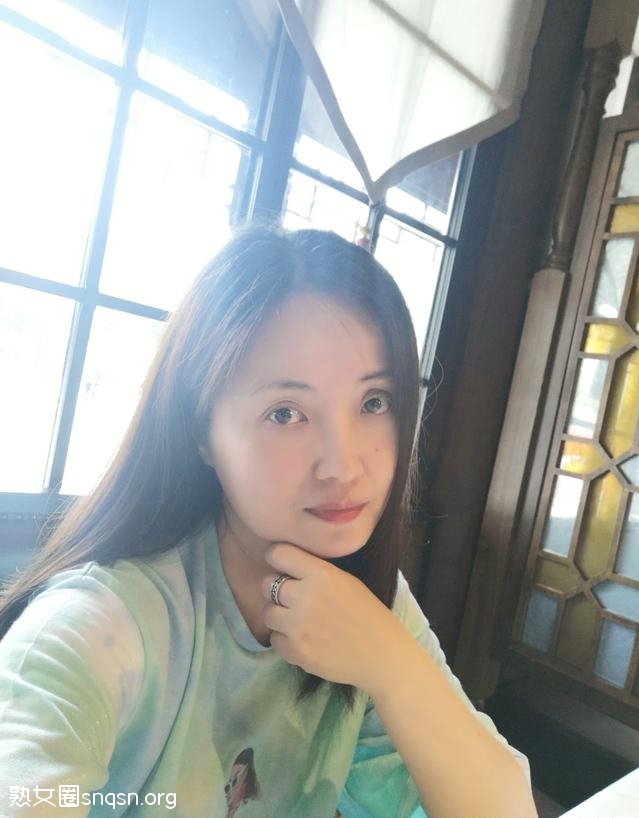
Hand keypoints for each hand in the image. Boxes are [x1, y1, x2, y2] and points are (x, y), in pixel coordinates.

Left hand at [262, 543, 408, 693]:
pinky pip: (274, 639)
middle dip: (276, 591)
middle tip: (292, 599)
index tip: (281, 566)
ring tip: (297, 621)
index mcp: (322, 574)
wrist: (382, 655)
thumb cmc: (367, 613)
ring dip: (279, 616)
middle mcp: (307, 597)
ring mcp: (299, 626)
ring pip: (267, 613)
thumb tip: (286, 565)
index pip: (279, 554)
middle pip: (267, 584)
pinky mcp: (296, 652)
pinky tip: (303, 639)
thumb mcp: (346, 581)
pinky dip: (285, 640)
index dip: (276, 559)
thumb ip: (316, 571)